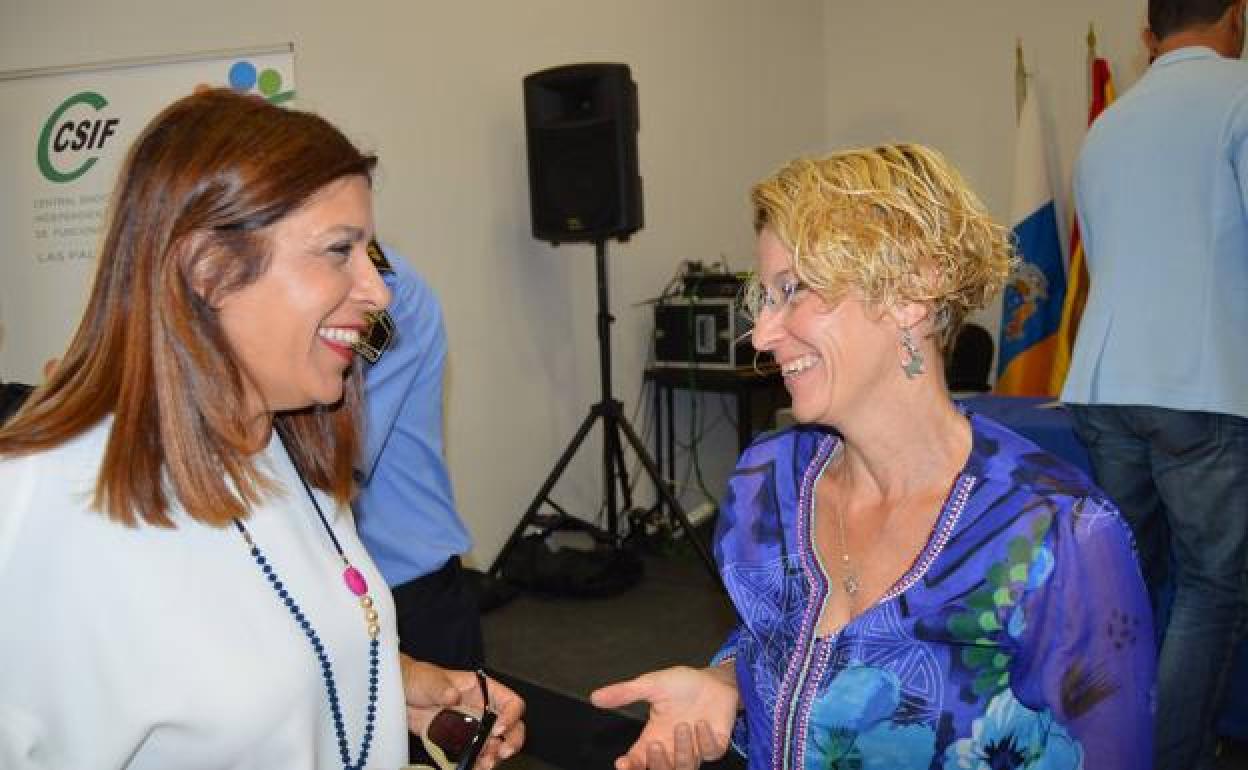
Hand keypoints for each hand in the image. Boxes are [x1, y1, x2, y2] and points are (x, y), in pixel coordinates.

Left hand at [399, 655, 525, 768]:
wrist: (400, 697)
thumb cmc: (420, 680)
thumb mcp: (430, 680)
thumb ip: (441, 688)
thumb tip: (452, 697)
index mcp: (483, 690)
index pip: (510, 702)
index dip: (511, 716)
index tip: (499, 728)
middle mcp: (482, 710)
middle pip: (511, 727)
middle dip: (512, 741)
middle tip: (502, 752)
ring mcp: (473, 728)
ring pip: (495, 745)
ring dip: (494, 757)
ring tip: (485, 764)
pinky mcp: (460, 743)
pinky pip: (475, 756)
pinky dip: (476, 764)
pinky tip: (473, 768)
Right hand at [591, 664, 737, 769]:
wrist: (714, 678)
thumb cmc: (682, 684)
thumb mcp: (651, 685)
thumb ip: (625, 693)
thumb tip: (594, 697)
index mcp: (655, 736)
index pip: (638, 760)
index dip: (630, 766)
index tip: (623, 763)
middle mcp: (673, 747)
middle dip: (657, 763)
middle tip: (655, 744)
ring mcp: (695, 749)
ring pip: (685, 767)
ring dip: (683, 750)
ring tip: (684, 725)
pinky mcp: (715, 745)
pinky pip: (710, 753)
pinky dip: (705, 741)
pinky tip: (703, 723)